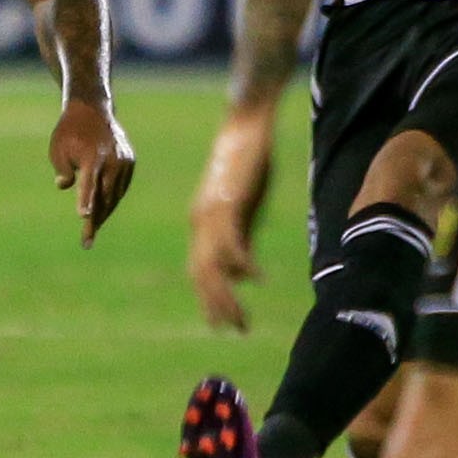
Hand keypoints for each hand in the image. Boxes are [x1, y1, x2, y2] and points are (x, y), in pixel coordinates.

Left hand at [49, 98, 134, 247]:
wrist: (92, 109)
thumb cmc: (69, 132)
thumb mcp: (58, 149)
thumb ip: (63, 169)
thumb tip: (65, 186)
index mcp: (92, 157)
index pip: (89, 184)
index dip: (86, 201)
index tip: (84, 216)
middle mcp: (112, 160)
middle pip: (104, 196)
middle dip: (95, 219)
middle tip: (86, 240)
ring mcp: (123, 161)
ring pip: (114, 194)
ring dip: (104, 212)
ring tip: (92, 230)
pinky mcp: (129, 162)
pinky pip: (120, 186)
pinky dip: (112, 199)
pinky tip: (103, 211)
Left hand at [187, 103, 276, 331]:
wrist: (244, 126)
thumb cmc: (247, 163)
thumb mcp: (243, 208)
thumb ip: (240, 240)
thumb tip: (241, 275)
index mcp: (200, 223)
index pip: (199, 271)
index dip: (209, 299)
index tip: (223, 323)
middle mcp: (199, 222)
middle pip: (202, 275)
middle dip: (217, 306)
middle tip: (234, 331)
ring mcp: (211, 214)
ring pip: (213, 266)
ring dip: (227, 296)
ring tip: (243, 319)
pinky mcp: (228, 204)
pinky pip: (232, 243)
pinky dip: (244, 265)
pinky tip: (258, 281)